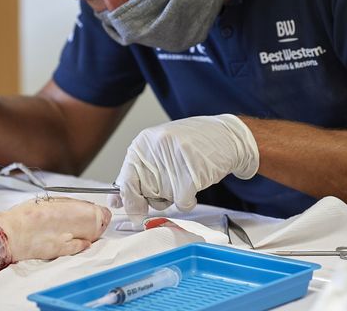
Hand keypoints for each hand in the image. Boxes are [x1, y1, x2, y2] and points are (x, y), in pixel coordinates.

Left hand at [111, 114, 258, 220]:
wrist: (228, 137)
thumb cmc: (195, 144)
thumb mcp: (161, 148)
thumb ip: (141, 171)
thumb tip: (117, 200)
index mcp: (143, 143)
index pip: (125, 180)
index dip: (128, 198)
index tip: (131, 209)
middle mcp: (155, 150)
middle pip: (144, 193)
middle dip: (155, 198)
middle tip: (169, 185)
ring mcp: (173, 161)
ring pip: (164, 200)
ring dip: (174, 197)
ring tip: (185, 176)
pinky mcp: (191, 174)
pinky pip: (182, 203)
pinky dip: (189, 200)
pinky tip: (195, 185)